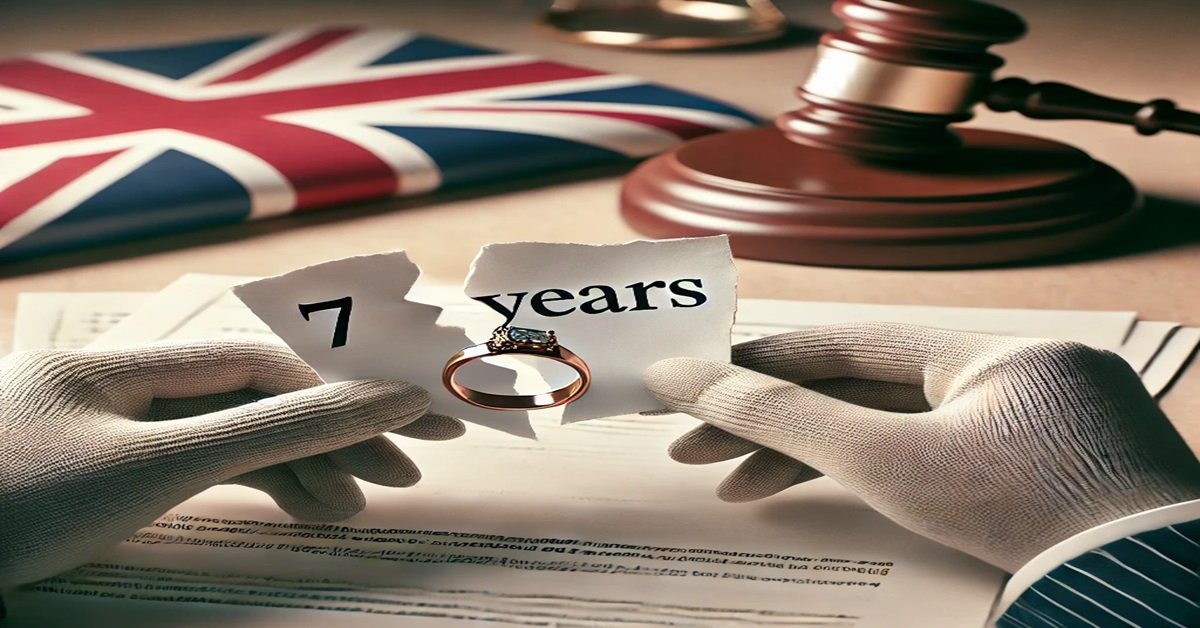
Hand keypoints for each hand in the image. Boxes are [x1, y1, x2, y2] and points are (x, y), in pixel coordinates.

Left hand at [0, 340, 459, 587]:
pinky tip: (298, 507)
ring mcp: (101, 441)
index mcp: (110, 364)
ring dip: (292, 470)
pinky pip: (190, 474)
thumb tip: (380, 400)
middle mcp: (107, 390)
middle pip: (244, 400)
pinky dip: (245, 491)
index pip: (251, 363)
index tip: (402, 416)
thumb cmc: (18, 514)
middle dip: (324, 434)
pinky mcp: (98, 485)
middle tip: (405, 468)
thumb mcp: (159, 468)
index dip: (333, 388)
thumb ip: (276, 431)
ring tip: (352, 506)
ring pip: (221, 442)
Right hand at [644, 323, 1199, 571]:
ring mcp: (1037, 433)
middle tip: (693, 448)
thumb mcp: (891, 463)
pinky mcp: (1045, 481)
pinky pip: (939, 464)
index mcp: (993, 353)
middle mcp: (1018, 378)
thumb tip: (687, 377)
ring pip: (899, 433)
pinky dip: (877, 481)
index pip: (852, 345)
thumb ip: (785, 418)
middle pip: (866, 393)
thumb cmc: (1031, 515)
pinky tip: (817, 497)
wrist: (1147, 594)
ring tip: (737, 488)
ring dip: (816, 459)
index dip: (763, 361)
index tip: (695, 379)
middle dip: (776, 425)